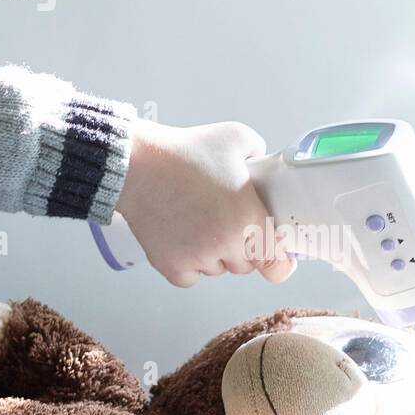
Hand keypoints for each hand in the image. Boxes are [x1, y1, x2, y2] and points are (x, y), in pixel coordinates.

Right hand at [114, 119, 296, 286]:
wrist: (136, 163)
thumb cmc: (183, 150)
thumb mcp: (236, 136)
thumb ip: (261, 154)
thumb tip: (264, 171)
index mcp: (249, 218)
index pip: (276, 262)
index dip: (278, 261)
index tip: (276, 257)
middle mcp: (226, 244)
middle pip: (245, 264)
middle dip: (239, 245)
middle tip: (221, 217)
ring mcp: (197, 258)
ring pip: (217, 269)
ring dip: (212, 254)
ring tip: (195, 220)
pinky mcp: (171, 266)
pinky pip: (190, 277)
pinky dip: (187, 263)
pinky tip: (180, 236)